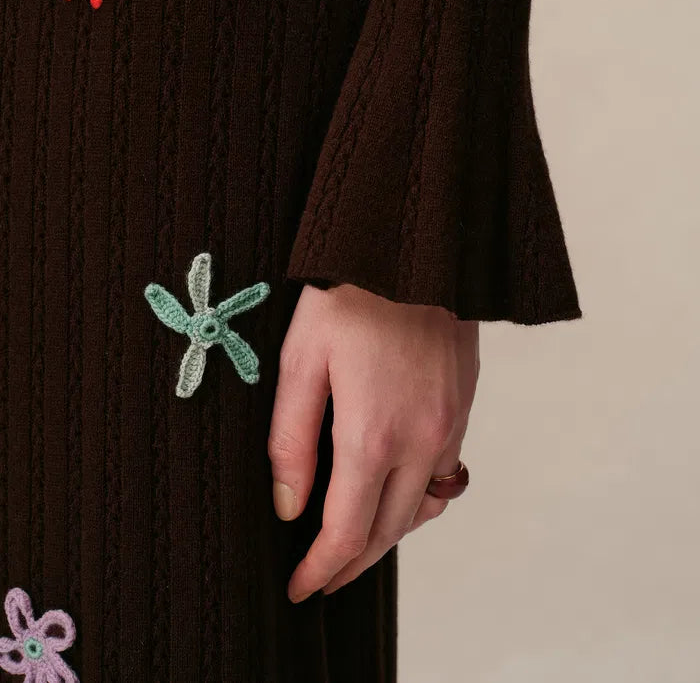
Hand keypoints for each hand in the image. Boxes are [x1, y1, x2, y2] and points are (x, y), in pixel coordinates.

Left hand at [268, 282, 479, 601]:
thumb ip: (291, 440)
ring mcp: (450, 422)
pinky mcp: (464, 403)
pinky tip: (394, 487)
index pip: (348, 531)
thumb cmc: (348, 293)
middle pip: (389, 530)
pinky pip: (445, 472)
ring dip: (388, 533)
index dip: (321, 569)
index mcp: (373, 433)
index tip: (299, 588)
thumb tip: (289, 507)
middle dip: (352, 563)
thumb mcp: (301, 360)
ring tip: (353, 542)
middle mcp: (421, 439)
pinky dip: (418, 496)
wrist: (414, 243)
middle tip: (321, 577)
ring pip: (422, 507)